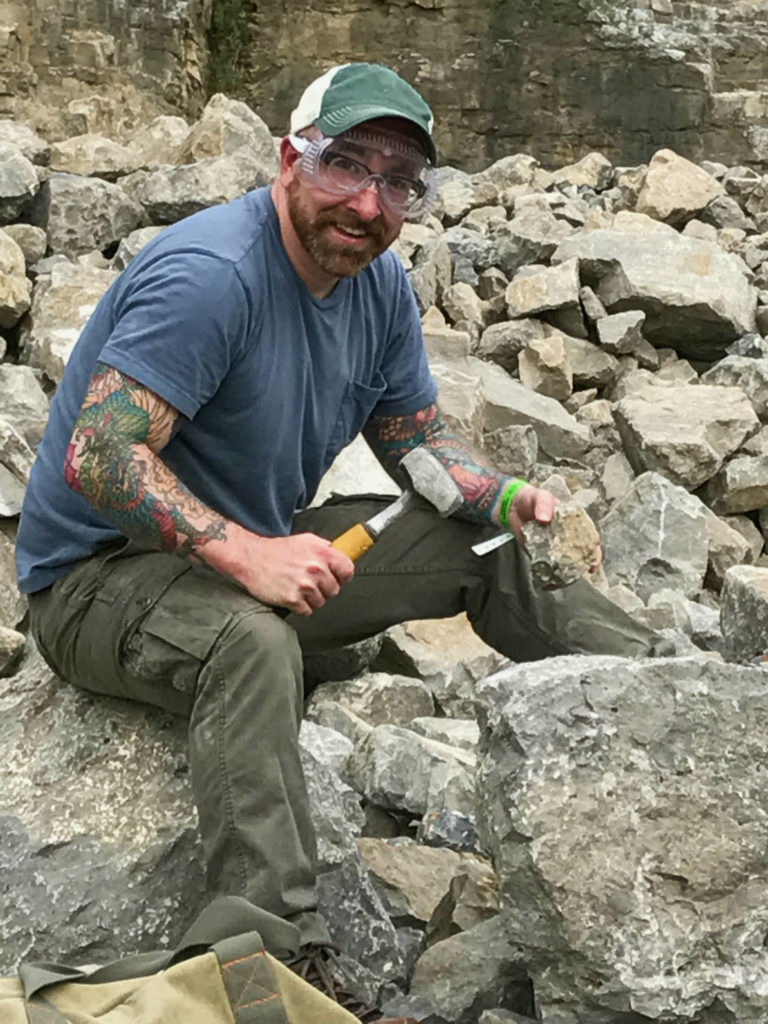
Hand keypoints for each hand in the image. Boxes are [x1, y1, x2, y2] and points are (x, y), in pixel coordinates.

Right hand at [218, 530, 354, 614]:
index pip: (348, 570)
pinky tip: (291, 594)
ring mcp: (305, 585)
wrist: (251, 558)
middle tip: (309, 581)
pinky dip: (300, 606)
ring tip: (298, 586)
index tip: (337, 577)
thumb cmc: (277, 550)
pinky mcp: (293, 599)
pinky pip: (307, 610)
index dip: (342, 576)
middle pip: (334, 590)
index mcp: (322, 553)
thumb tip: (339, 554)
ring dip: (311, 598)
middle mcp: (316, 569)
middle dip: (323, 588)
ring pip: (321, 602)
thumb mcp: (305, 540)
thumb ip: (324, 548)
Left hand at [511, 485, 602, 577]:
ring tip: (560, 582)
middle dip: (580, 568)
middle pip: (580, 555)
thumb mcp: (541, 497)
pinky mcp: (542, 554)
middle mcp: (567, 537)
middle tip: (576, 576)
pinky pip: (548, 567)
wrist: (513, 507)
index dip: (594, 552)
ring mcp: (555, 547)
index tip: (594, 562)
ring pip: (565, 564)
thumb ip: (544, 506)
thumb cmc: (532, 499)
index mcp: (574, 523)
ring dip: (565, 575)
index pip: (589, 538)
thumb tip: (546, 519)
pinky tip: (547, 583)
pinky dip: (549, 576)